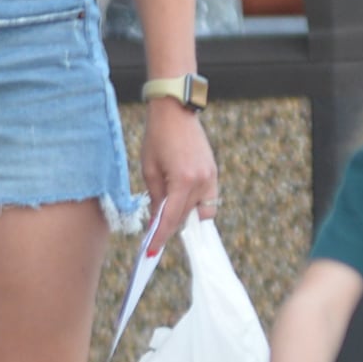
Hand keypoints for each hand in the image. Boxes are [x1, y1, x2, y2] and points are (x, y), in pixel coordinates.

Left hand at [138, 100, 219, 253]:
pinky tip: (181, 202)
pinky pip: (208, 199)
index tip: (152, 251)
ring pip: (201, 211)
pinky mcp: (213, 172)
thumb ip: (156, 197)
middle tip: (155, 235)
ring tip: (168, 214)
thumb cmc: (157, 137)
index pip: (171, 218)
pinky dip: (195, 204)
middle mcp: (201, 181)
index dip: (160, 236)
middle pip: (187, 218)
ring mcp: (211, 177)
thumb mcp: (149, 169)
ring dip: (185, 216)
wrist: (176, 111)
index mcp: (183, 181)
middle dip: (171, 227)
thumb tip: (157, 220)